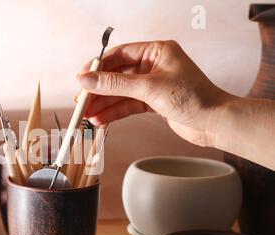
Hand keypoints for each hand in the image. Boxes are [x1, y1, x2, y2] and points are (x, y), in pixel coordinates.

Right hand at [77, 40, 231, 146]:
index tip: (81, 78)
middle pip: (117, 75)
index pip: (119, 55)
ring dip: (104, 104)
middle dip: (98, 90)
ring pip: (120, 92)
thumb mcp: (149, 88)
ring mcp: (153, 84)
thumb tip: (88, 79)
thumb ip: (115, 84)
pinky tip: (101, 119)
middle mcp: (153, 66)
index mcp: (156, 51)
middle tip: (81, 100)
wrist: (214, 123)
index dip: (98, 67)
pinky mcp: (153, 101)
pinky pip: (127, 104)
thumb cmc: (194, 98)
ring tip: (87, 115)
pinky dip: (114, 112)